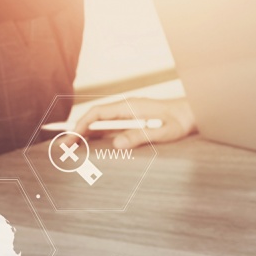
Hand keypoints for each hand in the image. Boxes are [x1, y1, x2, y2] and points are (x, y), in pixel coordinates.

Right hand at [73, 97, 196, 149]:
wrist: (193, 115)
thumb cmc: (180, 122)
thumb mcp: (162, 132)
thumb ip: (140, 136)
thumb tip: (116, 143)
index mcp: (129, 107)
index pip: (98, 113)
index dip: (82, 125)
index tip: (71, 138)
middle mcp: (125, 109)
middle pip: (94, 118)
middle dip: (76, 131)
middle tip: (61, 147)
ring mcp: (127, 115)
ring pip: (98, 124)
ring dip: (83, 135)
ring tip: (68, 148)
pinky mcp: (130, 123)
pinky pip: (107, 129)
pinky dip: (94, 136)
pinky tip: (87, 145)